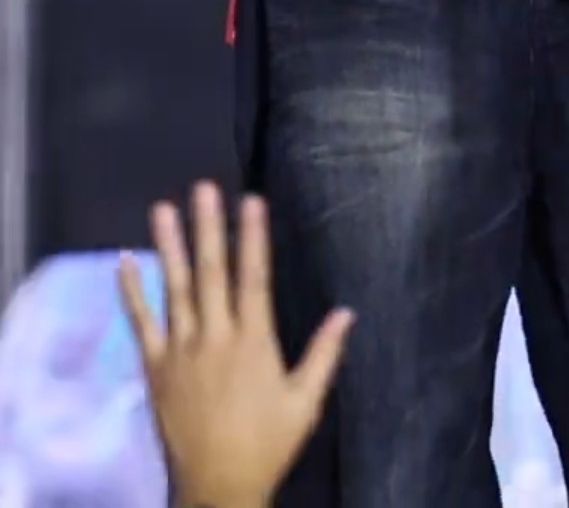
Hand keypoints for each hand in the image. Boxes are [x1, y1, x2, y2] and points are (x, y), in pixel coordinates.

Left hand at [118, 182, 353, 507]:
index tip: (251, 199)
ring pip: (174, 289)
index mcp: (254, 342)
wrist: (217, 488)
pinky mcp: (156, 368)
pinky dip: (131, 292)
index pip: (254, 278)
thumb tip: (347, 311)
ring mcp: (181, 351)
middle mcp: (215, 338)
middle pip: (212, 273)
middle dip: (208, 227)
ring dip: (168, 247)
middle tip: (204, 188)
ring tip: (161, 208)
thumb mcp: (305, 403)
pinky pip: (142, 323)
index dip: (253, 237)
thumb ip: (324, 355)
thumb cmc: (267, 444)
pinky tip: (123, 262)